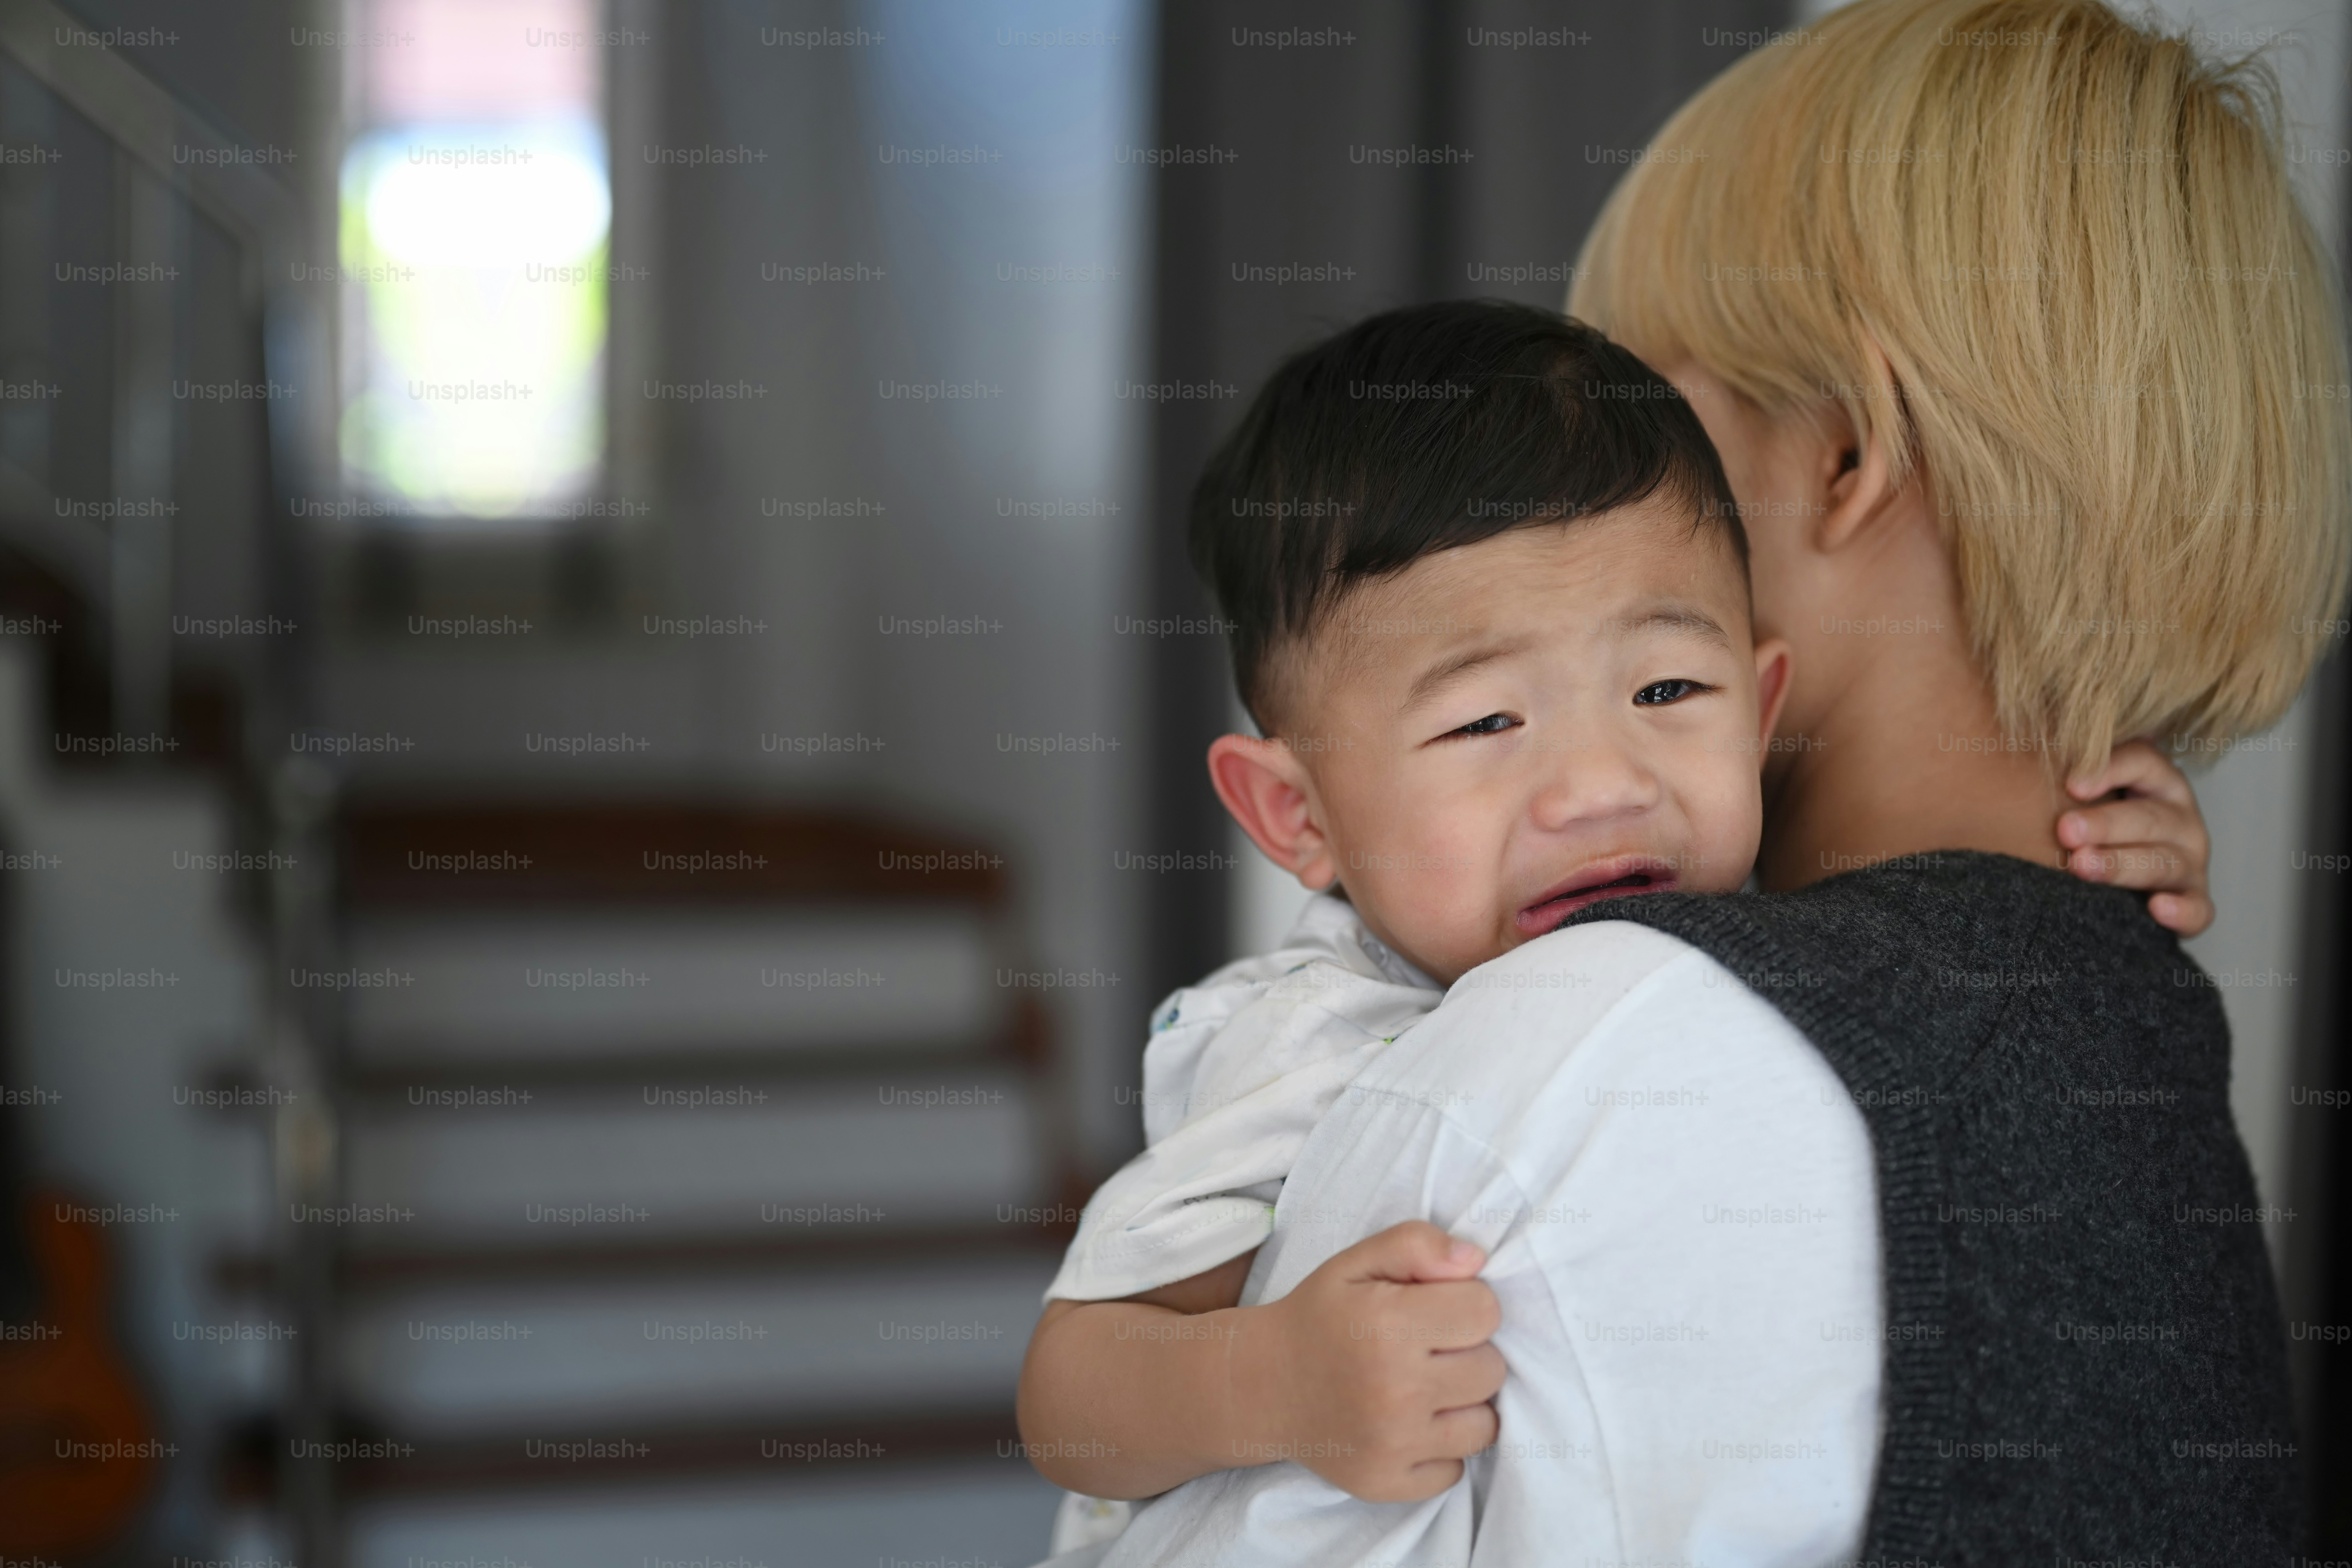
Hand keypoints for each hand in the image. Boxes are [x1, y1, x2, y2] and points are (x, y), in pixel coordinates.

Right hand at [1234, 1221, 1503, 1502]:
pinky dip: (1439, 1450)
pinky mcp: (1386, 1483)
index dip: (1466, 1304)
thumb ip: (1416, 1245)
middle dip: (1467, 1353)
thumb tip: (1474, 1261)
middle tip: (1426, 1350)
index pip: (1486, 1312)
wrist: (1261, 1385)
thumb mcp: (1358, 1262)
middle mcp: (1395, 1390)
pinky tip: (1408, 1425)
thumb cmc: (1320, 1316)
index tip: (1434, 1310)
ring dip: (1462, 1405)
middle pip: (1491, 1369)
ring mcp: (1392, 1445)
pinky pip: (1454, 1471)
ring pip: (1483, 1426)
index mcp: (1388, 1325)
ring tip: (1424, 1388)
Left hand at [2058, 739, 2211, 935]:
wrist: (2105, 872)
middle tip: (2065, 830)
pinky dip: (2182, 911)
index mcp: (2156, 781)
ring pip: (2164, 862)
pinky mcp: (2194, 902)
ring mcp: (2189, 862)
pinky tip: (2157, 909)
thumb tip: (2008, 735)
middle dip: (2106, 824)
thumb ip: (2059, 770)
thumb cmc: (2085, 822)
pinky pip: (2197, 910)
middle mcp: (2179, 819)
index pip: (2141, 761)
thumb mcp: (2076, 793)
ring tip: (2082, 865)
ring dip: (2123, 865)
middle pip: (2149, 817)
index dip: (2109, 768)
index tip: (2070, 784)